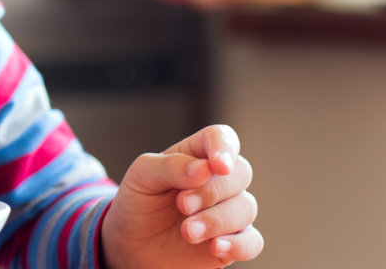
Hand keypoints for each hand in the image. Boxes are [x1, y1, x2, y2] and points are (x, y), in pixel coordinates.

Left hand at [102, 125, 262, 267]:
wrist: (132, 244)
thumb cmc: (139, 203)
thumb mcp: (142, 177)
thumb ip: (170, 166)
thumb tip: (205, 168)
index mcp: (197, 155)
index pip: (222, 138)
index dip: (225, 147)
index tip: (218, 166)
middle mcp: (219, 180)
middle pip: (240, 173)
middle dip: (212, 191)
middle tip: (182, 205)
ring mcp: (229, 211)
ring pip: (246, 208)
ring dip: (216, 220)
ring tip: (187, 232)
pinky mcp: (233, 241)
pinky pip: (252, 242)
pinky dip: (237, 245)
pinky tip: (214, 247)